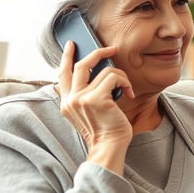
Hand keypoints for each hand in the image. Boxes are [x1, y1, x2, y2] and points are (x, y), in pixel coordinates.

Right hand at [58, 41, 134, 173]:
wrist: (109, 147)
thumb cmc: (105, 130)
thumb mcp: (89, 111)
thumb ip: (86, 94)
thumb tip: (99, 71)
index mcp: (67, 103)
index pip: (63, 74)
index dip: (67, 57)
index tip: (72, 45)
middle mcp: (71, 99)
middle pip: (82, 65)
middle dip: (98, 53)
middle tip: (111, 49)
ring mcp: (82, 98)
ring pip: (104, 71)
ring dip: (121, 76)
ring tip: (127, 88)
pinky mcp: (96, 98)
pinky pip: (114, 77)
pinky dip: (126, 82)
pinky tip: (130, 93)